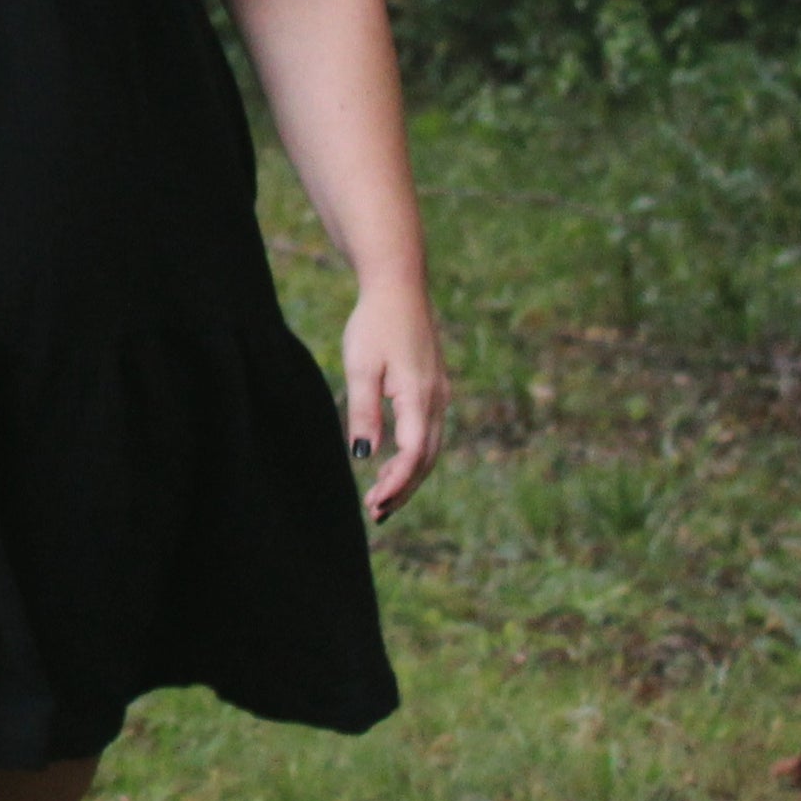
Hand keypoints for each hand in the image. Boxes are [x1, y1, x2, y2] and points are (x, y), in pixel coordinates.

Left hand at [341, 284, 450, 519]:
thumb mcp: (361, 367)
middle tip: (376, 512)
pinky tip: (394, 463)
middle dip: (403, 489)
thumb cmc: (374, 324)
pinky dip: (414, 455)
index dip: (395, 485)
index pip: (413, 456)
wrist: (399, 288)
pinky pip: (428, 432)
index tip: (374, 505)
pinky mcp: (433, 389)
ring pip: (430, 448)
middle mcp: (437, 401)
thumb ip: (364, 411)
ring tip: (382, 497)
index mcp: (419, 398)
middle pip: (426, 459)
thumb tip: (363, 456)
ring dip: (409, 475)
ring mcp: (439, 395)